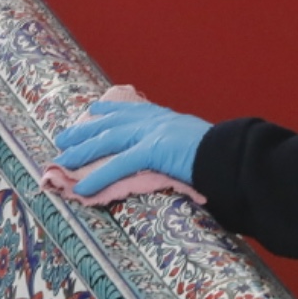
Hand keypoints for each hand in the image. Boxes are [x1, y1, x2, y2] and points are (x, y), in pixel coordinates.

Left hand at [53, 97, 210, 195]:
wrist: (235, 156)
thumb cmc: (224, 157)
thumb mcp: (200, 146)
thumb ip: (184, 149)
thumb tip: (181, 160)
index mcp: (168, 119)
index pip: (132, 110)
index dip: (110, 110)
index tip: (94, 109)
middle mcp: (157, 121)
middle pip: (111, 123)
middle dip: (85, 131)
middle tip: (62, 138)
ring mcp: (153, 133)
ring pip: (108, 140)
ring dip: (82, 152)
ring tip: (62, 163)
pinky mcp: (152, 151)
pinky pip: (119, 165)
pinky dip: (99, 178)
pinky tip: (83, 189)